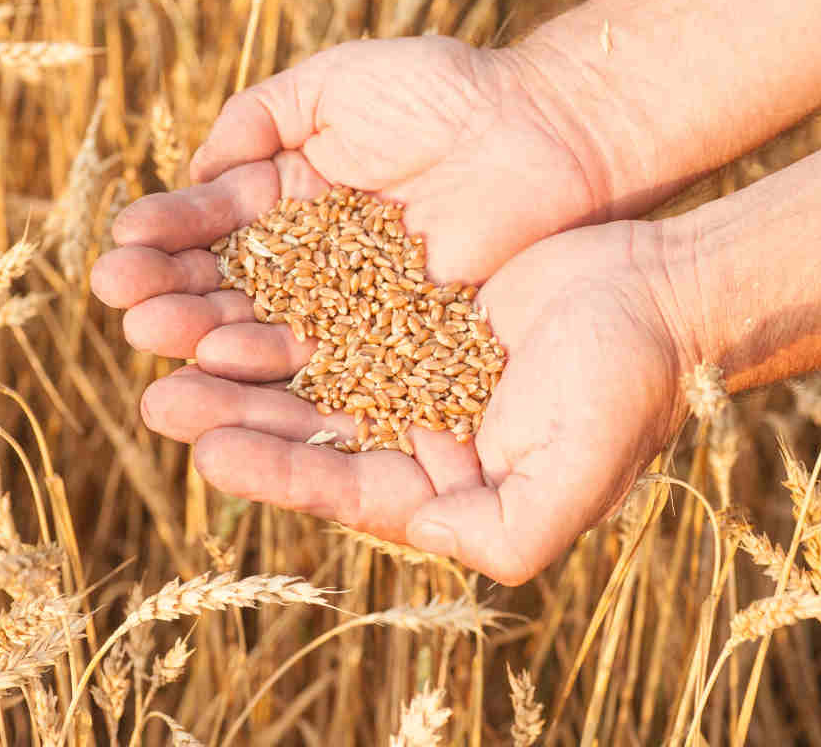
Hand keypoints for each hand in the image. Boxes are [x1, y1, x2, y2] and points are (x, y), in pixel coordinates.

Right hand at [91, 36, 617, 361]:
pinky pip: (327, 357)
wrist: (546, 133)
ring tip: (151, 336)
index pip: (215, 224)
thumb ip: (259, 119)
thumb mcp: (333, 84)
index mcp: (292, 197)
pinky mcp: (394, 345)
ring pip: (265, 326)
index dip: (167, 237)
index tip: (122, 249)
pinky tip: (224, 359)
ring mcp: (351, 307)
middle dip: (171, 293)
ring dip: (203, 333)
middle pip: (229, 284)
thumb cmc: (444, 93)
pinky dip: (275, 359)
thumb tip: (196, 170)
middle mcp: (313, 260)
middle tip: (122, 304)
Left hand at [135, 220, 694, 584]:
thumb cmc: (629, 384)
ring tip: (167, 344)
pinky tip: (226, 285)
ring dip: (236, 360)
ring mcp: (402, 372)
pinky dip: (277, 301)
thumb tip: (423, 535)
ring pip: (302, 371)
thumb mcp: (576, 470)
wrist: (659, 293)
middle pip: (305, 433)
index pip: (344, 489)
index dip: (277, 475)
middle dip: (232, 418)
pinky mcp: (401, 311)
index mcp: (442, 490)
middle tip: (161, 401)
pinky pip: (326, 308)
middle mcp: (411, 437)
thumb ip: (511, 529)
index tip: (210, 453)